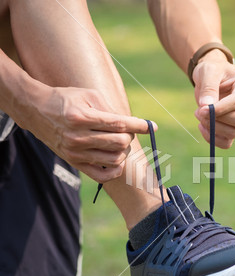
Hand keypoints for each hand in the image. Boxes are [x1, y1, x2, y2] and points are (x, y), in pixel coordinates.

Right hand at [13, 86, 154, 182]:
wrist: (35, 110)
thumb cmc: (66, 99)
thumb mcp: (89, 95)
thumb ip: (112, 109)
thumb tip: (133, 124)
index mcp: (82, 117)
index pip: (120, 124)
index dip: (140, 125)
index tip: (152, 127)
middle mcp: (78, 137)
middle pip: (121, 142)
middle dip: (130, 136)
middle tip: (127, 130)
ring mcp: (76, 152)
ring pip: (115, 158)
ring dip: (124, 151)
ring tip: (119, 142)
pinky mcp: (74, 162)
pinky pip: (103, 175)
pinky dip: (116, 169)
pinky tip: (117, 159)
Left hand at [193, 49, 234, 148]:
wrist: (211, 77)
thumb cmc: (212, 70)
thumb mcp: (208, 71)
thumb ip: (208, 87)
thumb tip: (206, 106)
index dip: (219, 109)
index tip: (201, 109)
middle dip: (217, 120)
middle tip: (198, 112)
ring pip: (233, 132)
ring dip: (213, 128)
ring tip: (199, 115)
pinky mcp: (234, 127)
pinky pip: (227, 142)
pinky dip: (214, 139)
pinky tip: (203, 128)